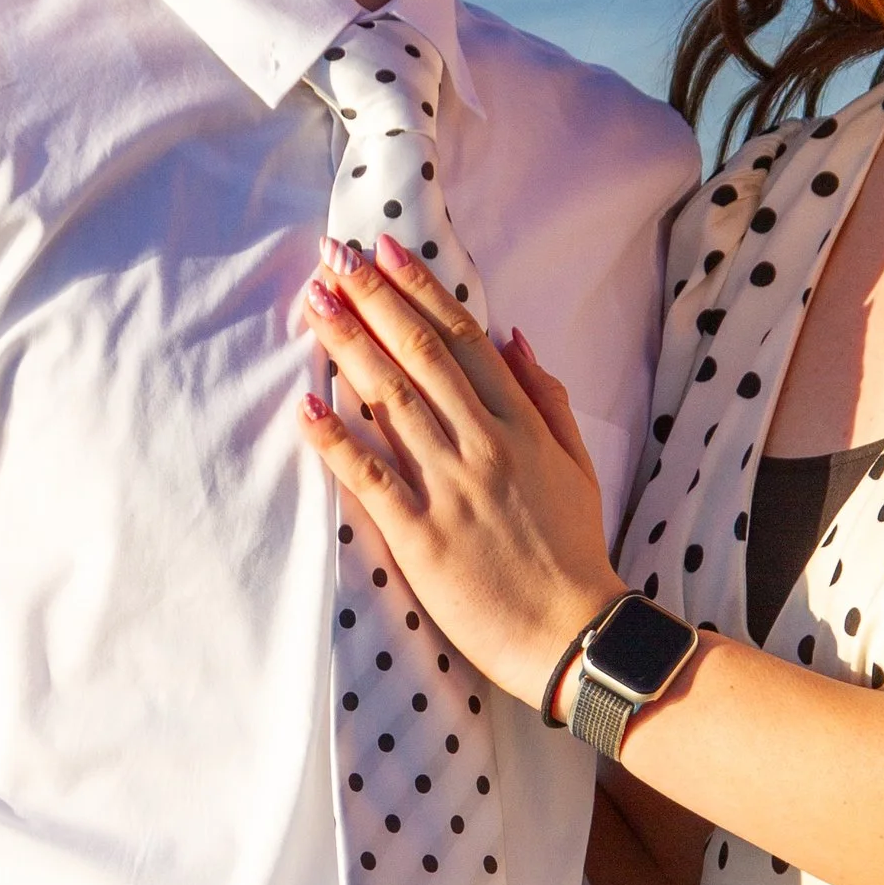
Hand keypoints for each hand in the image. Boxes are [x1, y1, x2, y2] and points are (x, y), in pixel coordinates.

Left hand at [301, 234, 621, 704]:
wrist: (574, 633)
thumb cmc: (573, 551)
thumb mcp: (577, 464)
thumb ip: (547, 398)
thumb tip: (513, 337)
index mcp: (521, 425)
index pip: (463, 339)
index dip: (420, 290)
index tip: (386, 251)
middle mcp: (484, 445)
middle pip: (420, 355)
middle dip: (374, 300)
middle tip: (334, 258)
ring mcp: (451, 488)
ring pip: (392, 400)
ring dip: (350, 346)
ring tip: (315, 304)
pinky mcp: (422, 535)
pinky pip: (371, 477)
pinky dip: (337, 439)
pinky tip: (306, 405)